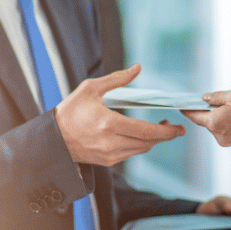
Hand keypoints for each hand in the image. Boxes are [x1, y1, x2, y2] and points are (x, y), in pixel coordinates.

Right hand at [55, 64, 184, 165]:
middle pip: (147, 142)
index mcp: (107, 123)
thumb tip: (137, 68)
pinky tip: (143, 135)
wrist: (53, 139)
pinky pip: (131, 154)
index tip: (178, 128)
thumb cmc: (70, 111)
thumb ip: (117, 79)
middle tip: (174, 127)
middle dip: (164, 135)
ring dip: (153, 140)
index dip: (165, 132)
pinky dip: (141, 145)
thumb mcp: (90, 89)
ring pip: (141, 150)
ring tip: (160, 128)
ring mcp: (109, 154)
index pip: (145, 131)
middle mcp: (110, 142)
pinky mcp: (107, 161)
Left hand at [183, 88, 230, 154]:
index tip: (181, 105)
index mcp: (214, 122)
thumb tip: (204, 98)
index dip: (187, 109)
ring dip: (224, 116)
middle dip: (212, 110)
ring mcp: (228, 142)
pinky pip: (229, 130)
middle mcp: (218, 136)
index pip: (194, 116)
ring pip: (220, 125)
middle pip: (208, 120)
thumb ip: (216, 96)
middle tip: (225, 99)